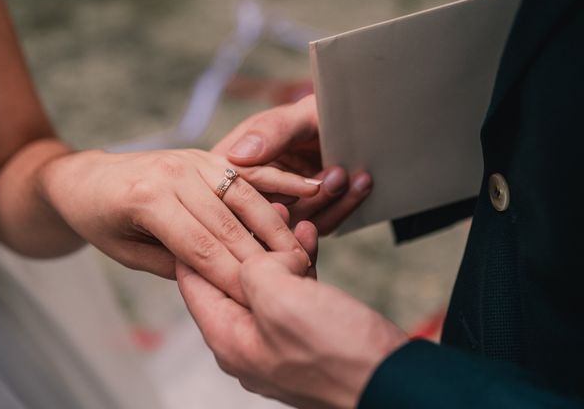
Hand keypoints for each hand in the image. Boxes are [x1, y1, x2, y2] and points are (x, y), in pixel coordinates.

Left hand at [38, 148, 316, 303]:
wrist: (84, 177)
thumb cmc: (99, 219)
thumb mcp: (126, 252)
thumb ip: (174, 264)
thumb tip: (222, 276)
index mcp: (147, 199)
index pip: (200, 247)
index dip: (232, 278)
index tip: (258, 303)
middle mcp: (174, 173)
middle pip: (228, 224)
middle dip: (260, 259)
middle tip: (291, 284)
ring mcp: (193, 159)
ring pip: (245, 196)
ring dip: (276, 225)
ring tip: (301, 252)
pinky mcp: (207, 155)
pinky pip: (248, 171)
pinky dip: (279, 181)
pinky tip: (309, 189)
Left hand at [177, 228, 407, 408]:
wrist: (393, 381)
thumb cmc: (336, 354)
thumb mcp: (280, 300)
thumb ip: (252, 269)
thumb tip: (265, 256)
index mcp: (228, 337)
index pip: (194, 281)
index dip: (198, 241)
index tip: (208, 210)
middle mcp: (247, 340)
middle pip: (230, 278)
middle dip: (244, 238)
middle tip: (256, 206)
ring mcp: (278, 337)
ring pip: (266, 280)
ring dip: (276, 246)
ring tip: (287, 215)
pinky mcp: (308, 332)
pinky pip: (293, 289)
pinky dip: (299, 261)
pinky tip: (308, 237)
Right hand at [213, 94, 371, 234]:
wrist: (355, 121)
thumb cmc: (319, 109)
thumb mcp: (298, 115)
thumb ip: (272, 131)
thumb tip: (239, 155)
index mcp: (235, 160)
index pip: (242, 185)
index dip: (276, 187)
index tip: (309, 185)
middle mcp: (253, 188)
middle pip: (268, 214)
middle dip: (308, 200)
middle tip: (338, 175)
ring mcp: (280, 204)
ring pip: (296, 225)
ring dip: (329, 203)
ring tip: (352, 175)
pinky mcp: (306, 215)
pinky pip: (319, 225)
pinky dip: (342, 207)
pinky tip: (361, 184)